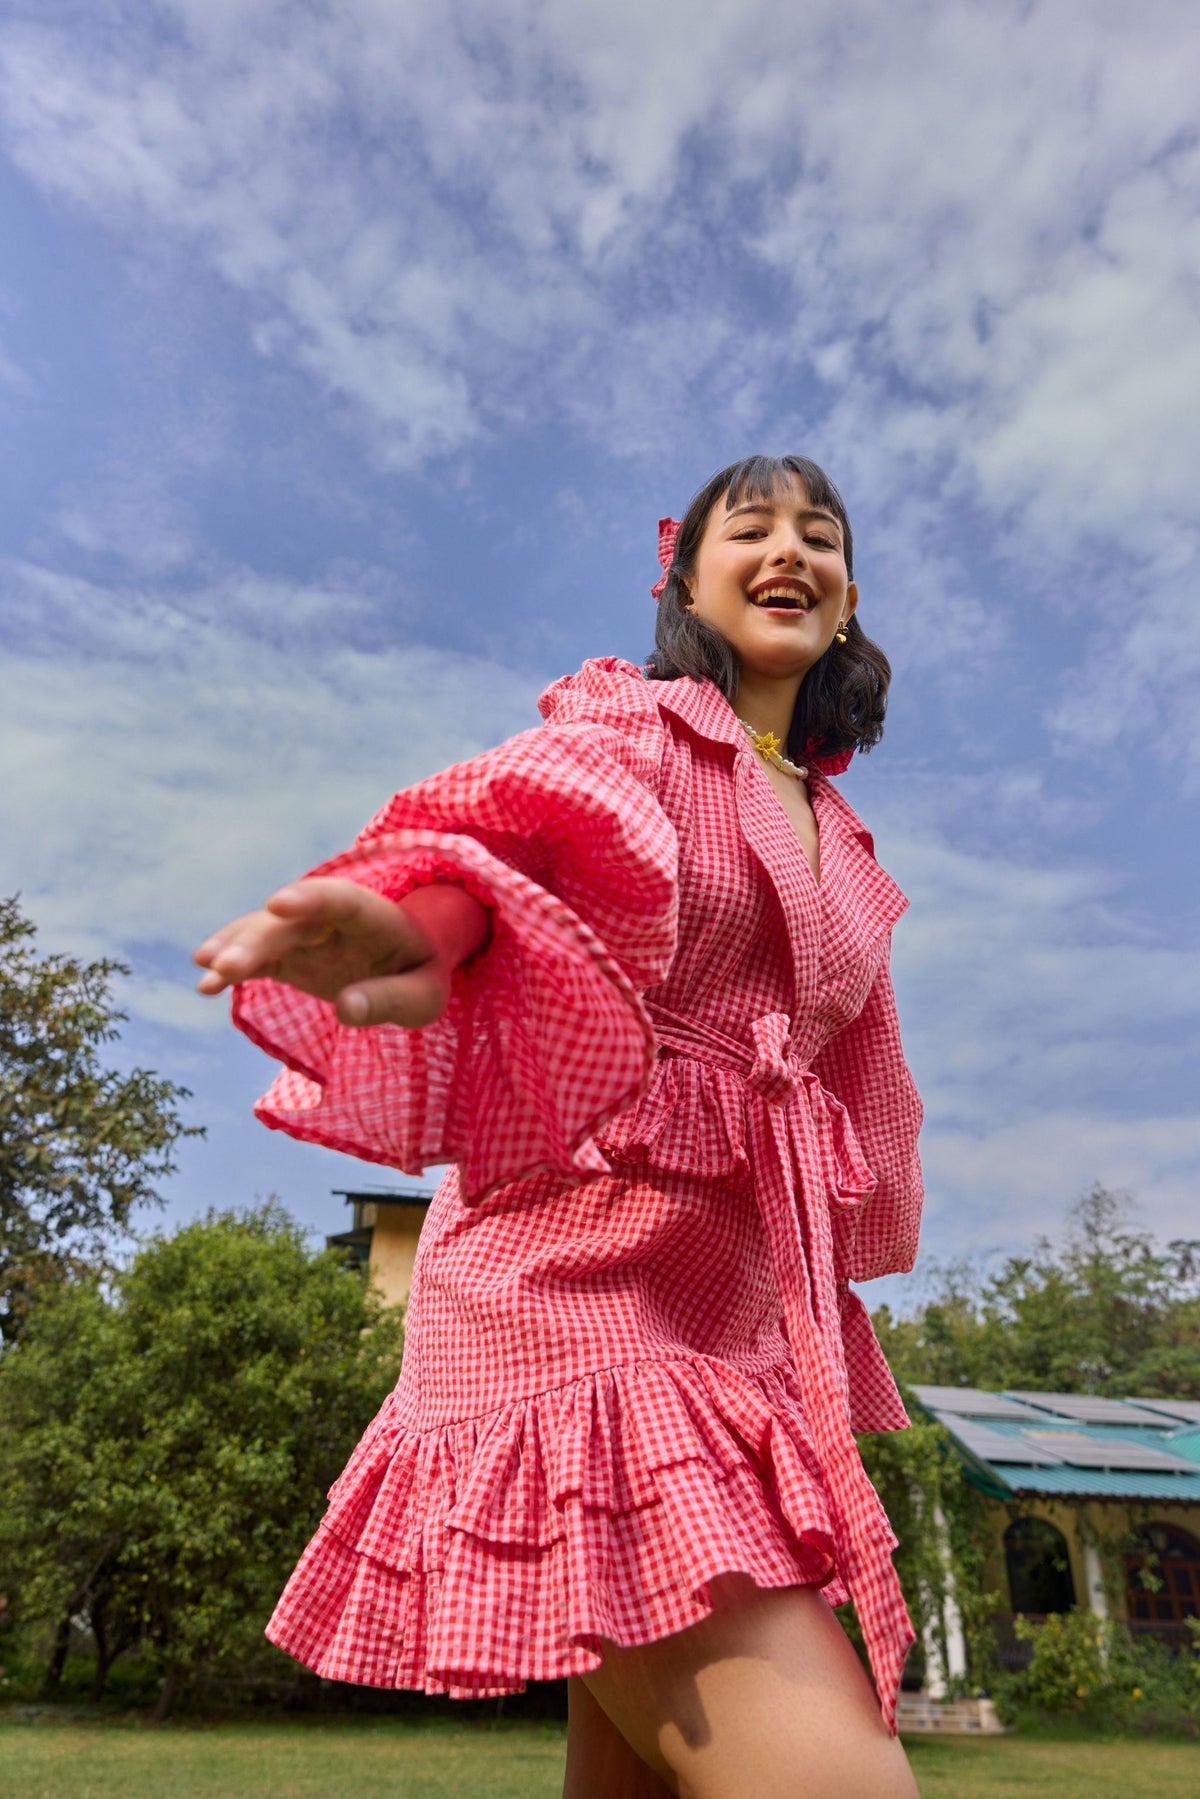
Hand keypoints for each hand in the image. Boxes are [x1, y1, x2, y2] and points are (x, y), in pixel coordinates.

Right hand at [193, 877, 487, 1027]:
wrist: (408, 962)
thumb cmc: (421, 976)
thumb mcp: (423, 996)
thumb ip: (390, 1000)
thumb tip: (346, 1009)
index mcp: (376, 916)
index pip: (342, 899)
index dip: (310, 899)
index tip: (275, 902)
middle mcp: (333, 917)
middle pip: (292, 922)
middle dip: (256, 939)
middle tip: (224, 966)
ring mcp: (307, 931)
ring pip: (265, 932)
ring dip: (235, 948)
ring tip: (206, 972)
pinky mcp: (288, 951)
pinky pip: (256, 955)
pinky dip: (231, 966)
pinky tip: (206, 986)